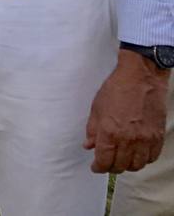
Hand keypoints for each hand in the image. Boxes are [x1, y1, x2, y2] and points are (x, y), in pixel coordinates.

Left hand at [84, 51, 169, 172]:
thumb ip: (92, 129)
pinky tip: (136, 154)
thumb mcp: (97, 107)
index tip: (95, 167)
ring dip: (128, 165)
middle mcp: (128, 139)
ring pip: (137, 165)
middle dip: (111, 167)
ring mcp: (145, 139)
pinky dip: (143, 160)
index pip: (104, 160)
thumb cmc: (116, 89)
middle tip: (107, 164)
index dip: (98, 167)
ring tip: (121, 160)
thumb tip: (88, 145)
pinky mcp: (157, 136)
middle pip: (121, 166)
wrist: (141, 78)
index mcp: (110, 132)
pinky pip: (151, 157)